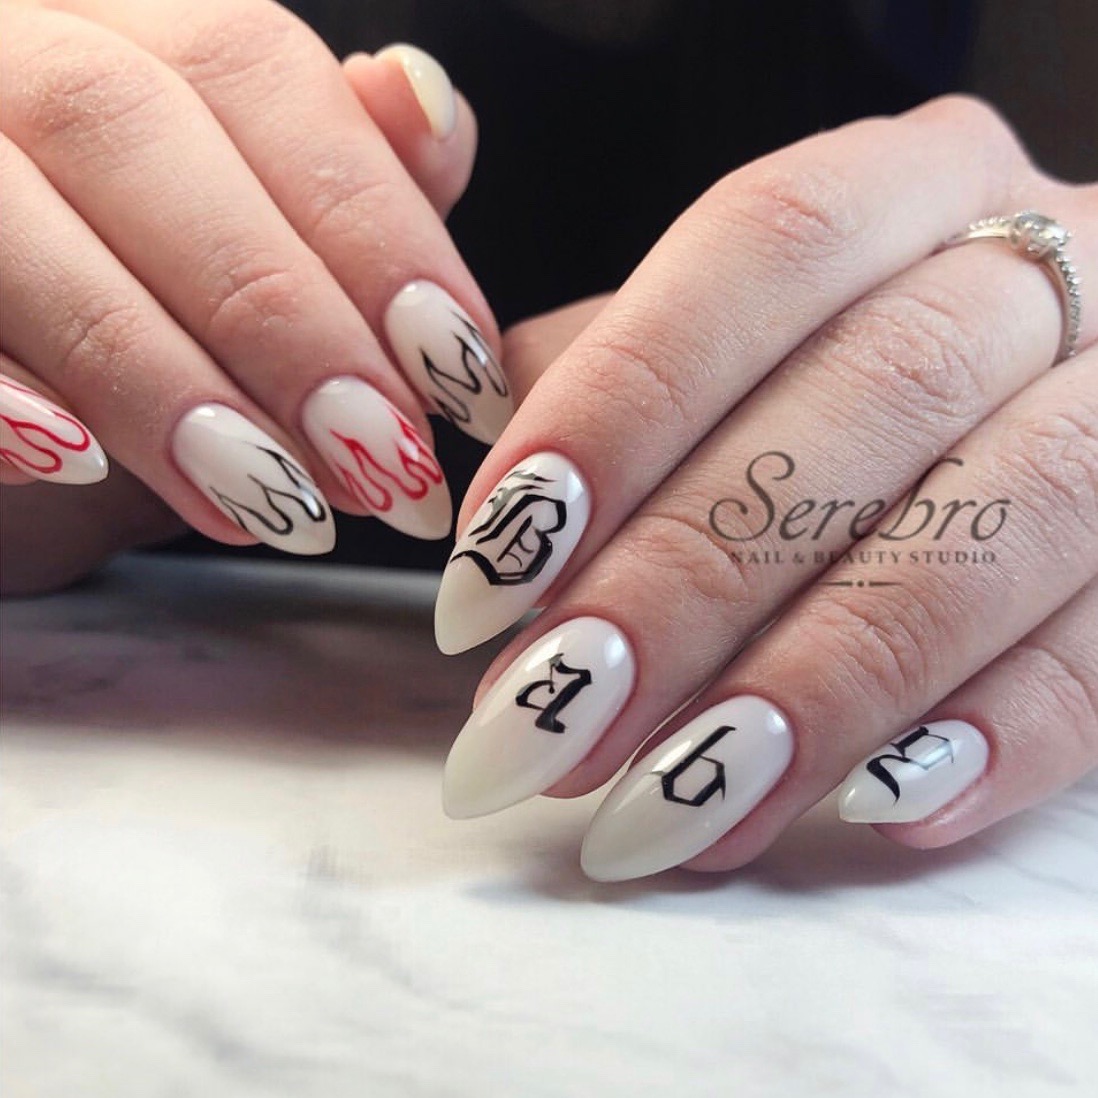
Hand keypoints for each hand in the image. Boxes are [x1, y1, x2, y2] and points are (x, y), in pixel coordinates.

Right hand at [0, 1, 510, 578]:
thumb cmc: (117, 333)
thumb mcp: (237, 269)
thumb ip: (333, 190)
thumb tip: (425, 102)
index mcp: (111, 31)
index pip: (253, 67)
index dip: (372, 223)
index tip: (462, 372)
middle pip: (132, 125)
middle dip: (282, 312)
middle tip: (383, 464)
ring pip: (11, 208)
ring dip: (159, 370)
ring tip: (272, 502)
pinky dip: (0, 392)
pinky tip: (72, 461)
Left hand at [435, 96, 1097, 880]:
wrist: (1064, 379)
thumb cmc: (853, 356)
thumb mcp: (743, 327)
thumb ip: (614, 370)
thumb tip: (481, 481)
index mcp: (905, 187)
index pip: (757, 255)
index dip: (616, 410)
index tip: (494, 570)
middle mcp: (1037, 269)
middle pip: (860, 409)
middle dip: (685, 585)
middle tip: (552, 721)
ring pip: (985, 540)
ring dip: (815, 691)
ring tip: (676, 805)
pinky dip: (993, 740)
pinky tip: (875, 810)